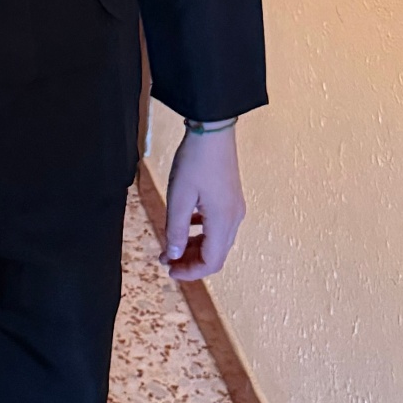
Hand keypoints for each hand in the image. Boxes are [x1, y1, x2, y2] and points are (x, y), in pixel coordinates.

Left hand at [158, 123, 245, 281]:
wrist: (213, 129)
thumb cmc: (196, 161)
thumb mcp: (179, 198)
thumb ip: (176, 230)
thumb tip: (174, 255)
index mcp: (223, 222)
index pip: (211, 262)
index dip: (190, 272)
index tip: (169, 270)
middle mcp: (234, 218)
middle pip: (215, 255)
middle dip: (191, 261)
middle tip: (167, 259)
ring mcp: (234, 208)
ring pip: (216, 241)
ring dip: (195, 247)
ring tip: (172, 244)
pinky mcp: (230, 198)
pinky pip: (217, 225)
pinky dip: (201, 232)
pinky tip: (185, 225)